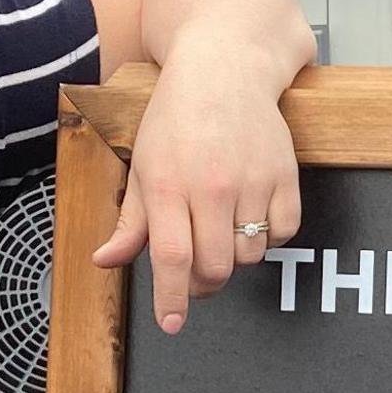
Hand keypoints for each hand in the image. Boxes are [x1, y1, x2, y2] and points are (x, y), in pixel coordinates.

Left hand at [93, 66, 304, 333]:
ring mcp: (253, 181)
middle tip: (194, 275)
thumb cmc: (177, 118)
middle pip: (215, 267)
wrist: (225, 69)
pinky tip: (250, 218)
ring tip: (222, 234)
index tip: (172, 323)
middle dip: (203, 284)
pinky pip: (283, 233)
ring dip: (235, 258)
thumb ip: (130, 221)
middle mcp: (212, 185)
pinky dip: (268, 238)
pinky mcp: (285, 176)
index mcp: (168, 184)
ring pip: (250, 256)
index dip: (172, 299)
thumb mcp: (144, 166)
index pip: (172, 258)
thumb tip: (106, 261)